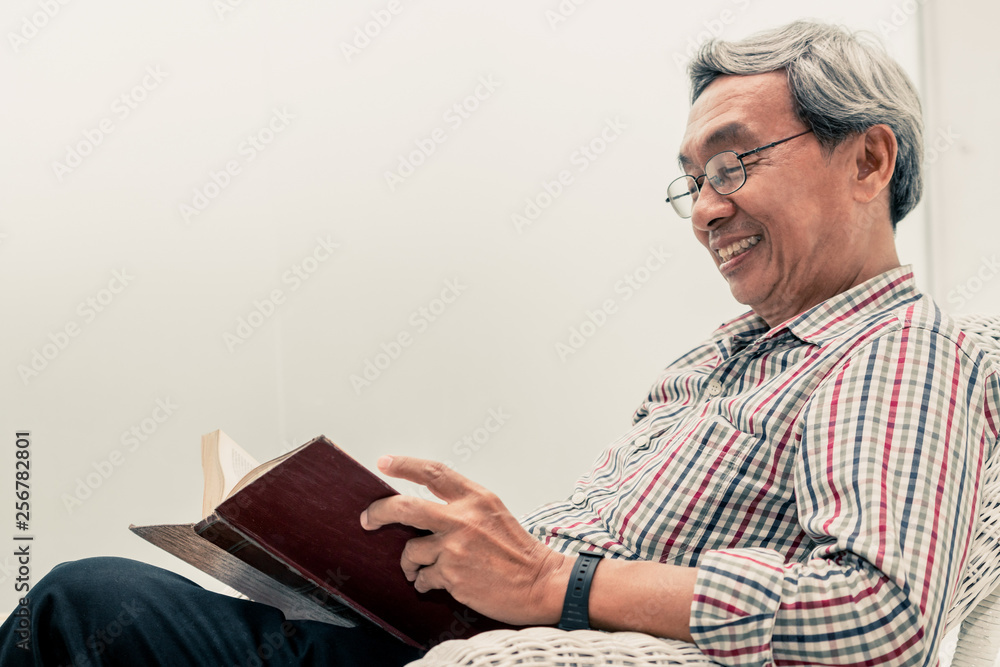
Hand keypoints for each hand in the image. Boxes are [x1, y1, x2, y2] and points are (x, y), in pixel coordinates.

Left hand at [361, 455, 571, 625]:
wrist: (540, 582)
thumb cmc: (517, 550)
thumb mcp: (493, 512)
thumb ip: (461, 507)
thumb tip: (422, 512)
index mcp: (475, 498)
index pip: (432, 473)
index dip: (404, 465)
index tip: (384, 463)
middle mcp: (463, 518)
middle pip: (405, 507)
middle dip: (379, 512)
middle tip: (368, 519)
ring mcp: (455, 547)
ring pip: (411, 551)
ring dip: (411, 563)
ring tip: (420, 569)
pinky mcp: (452, 575)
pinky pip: (423, 577)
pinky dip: (425, 581)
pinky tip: (438, 582)